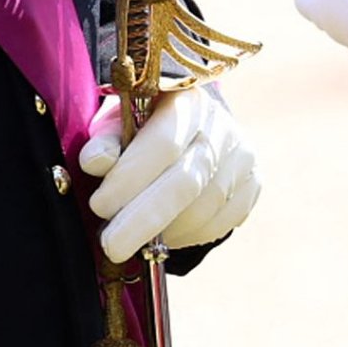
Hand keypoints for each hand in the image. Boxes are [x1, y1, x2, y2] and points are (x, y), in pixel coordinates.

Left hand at [79, 86, 259, 263]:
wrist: (188, 124)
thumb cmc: (141, 124)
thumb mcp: (117, 121)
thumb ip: (106, 139)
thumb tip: (94, 162)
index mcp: (184, 100)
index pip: (163, 142)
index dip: (130, 177)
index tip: (99, 206)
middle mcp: (220, 126)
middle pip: (186, 182)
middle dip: (143, 219)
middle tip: (112, 246)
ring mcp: (242, 156)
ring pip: (205, 208)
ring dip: (164, 231)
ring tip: (132, 238)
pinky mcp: (253, 184)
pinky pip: (222, 222)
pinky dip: (187, 236)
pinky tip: (163, 235)